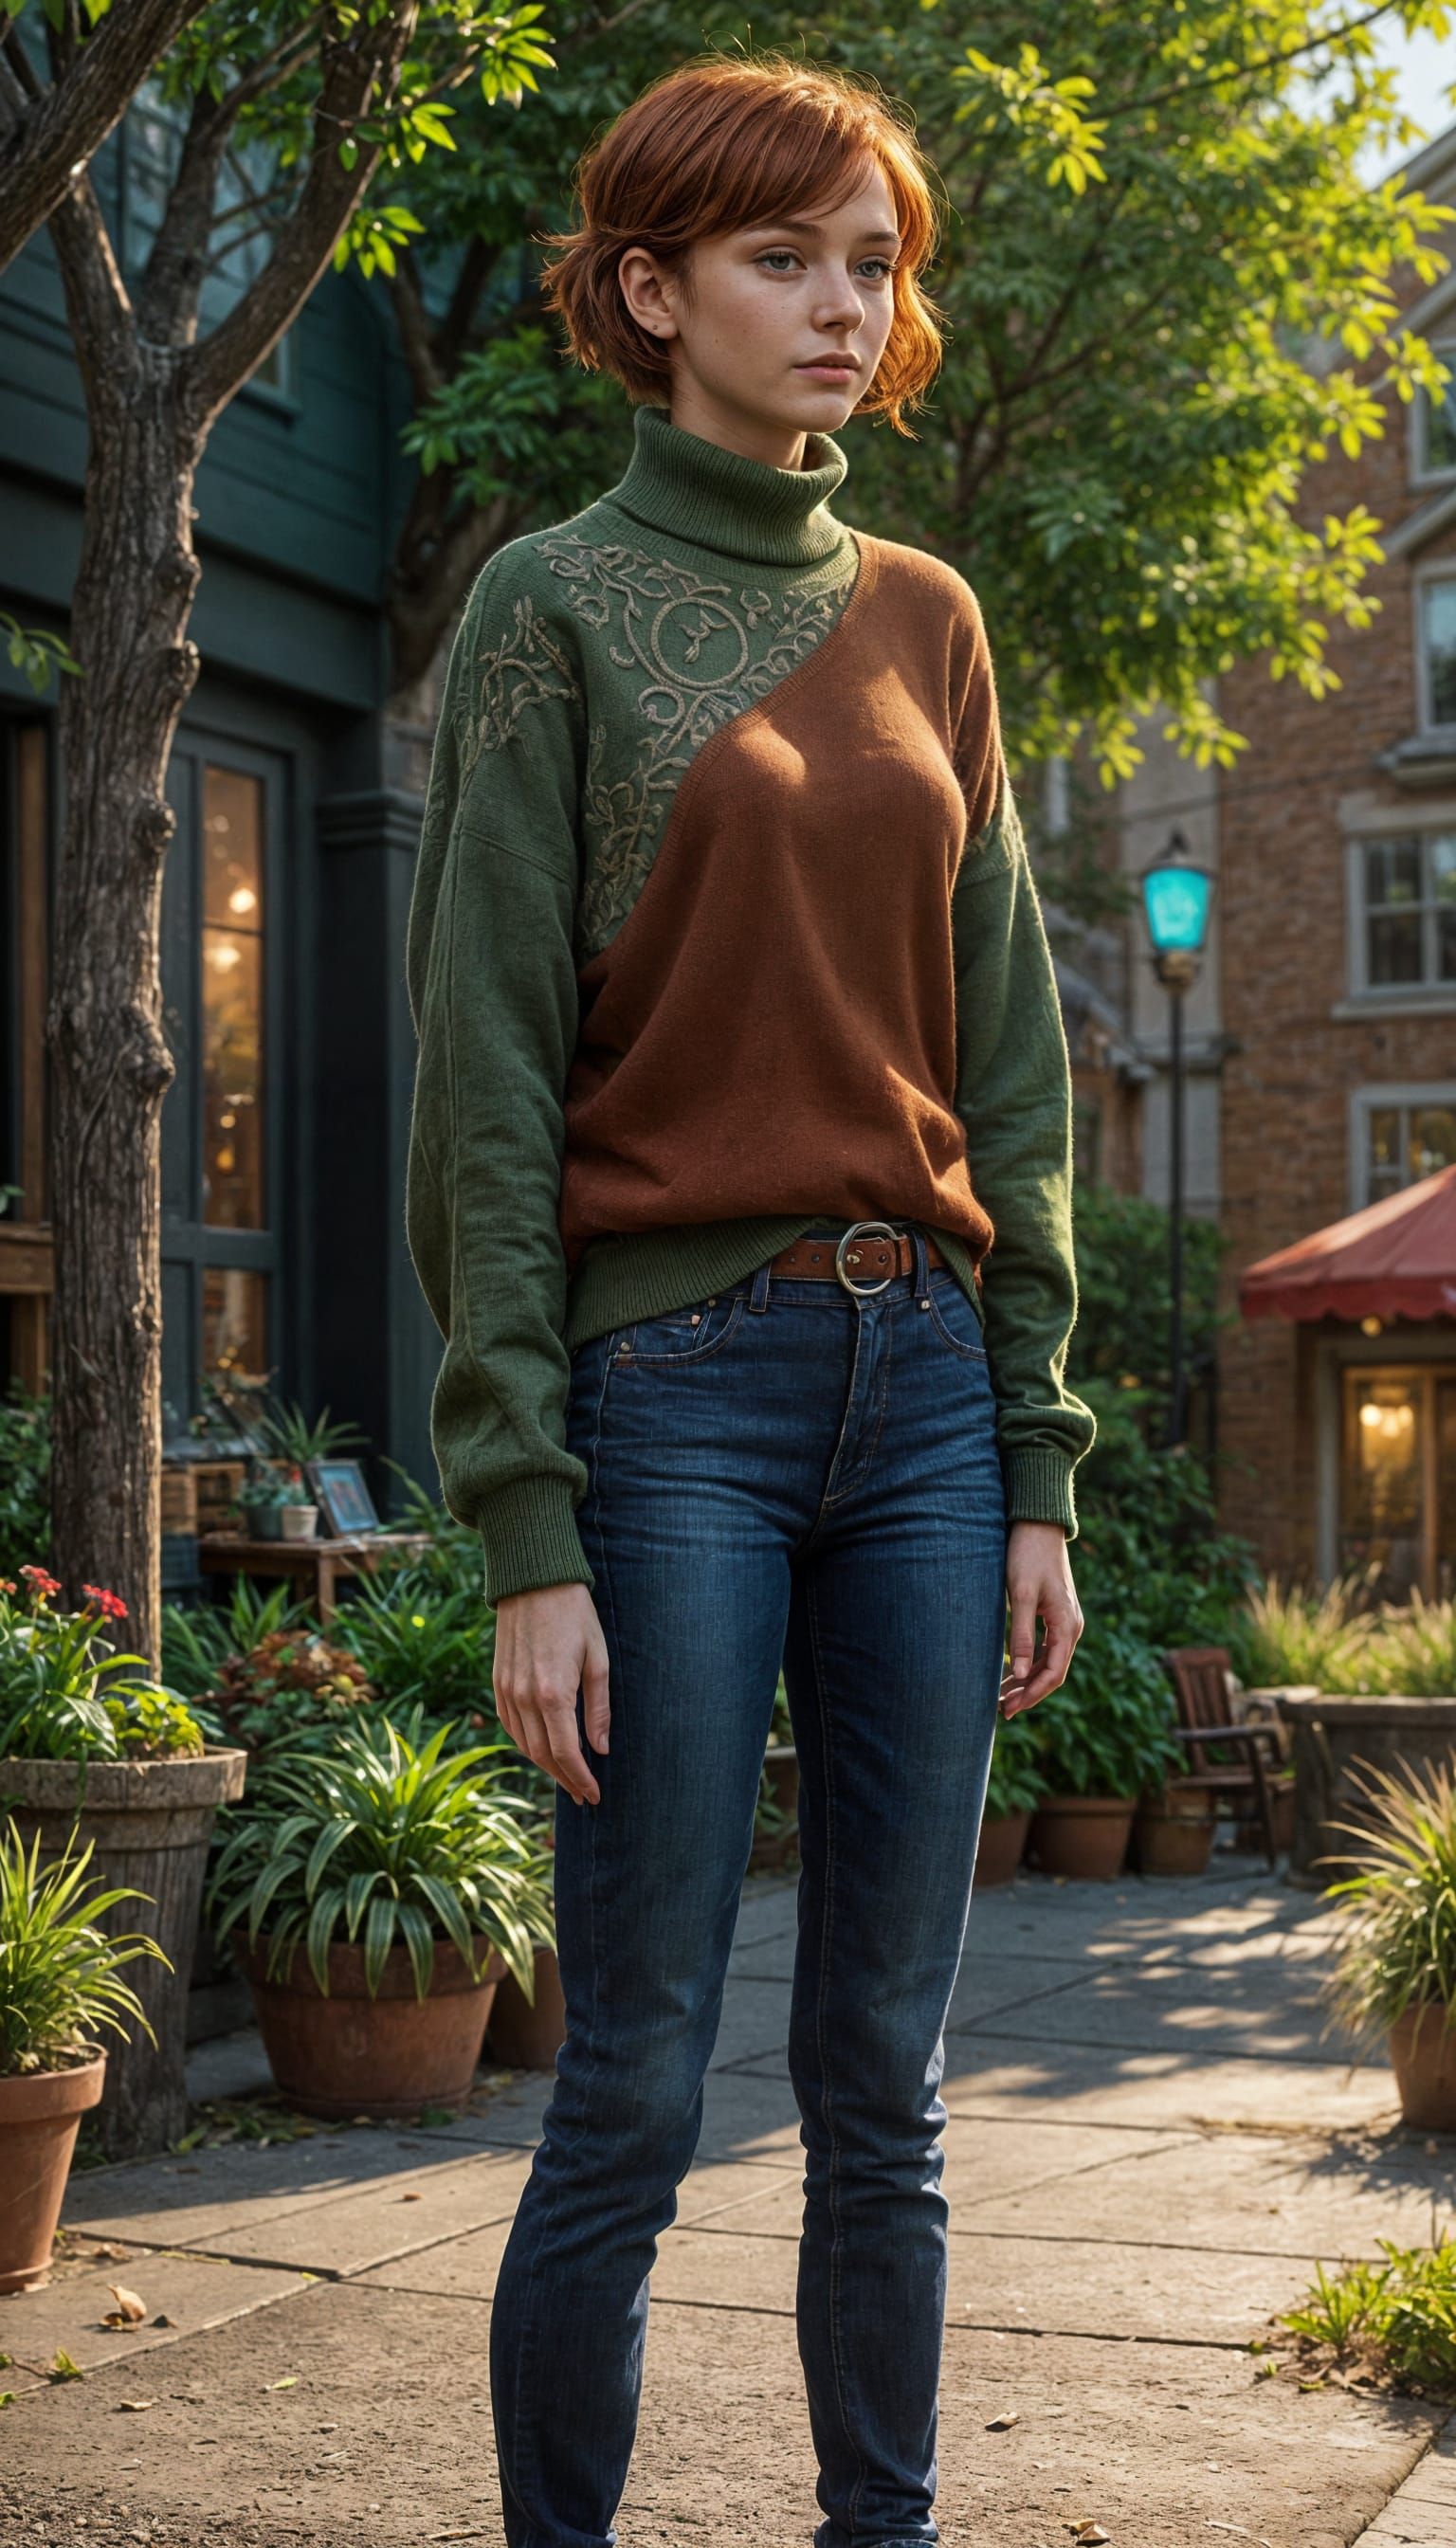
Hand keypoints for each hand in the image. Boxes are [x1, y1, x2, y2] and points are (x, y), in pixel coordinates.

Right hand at [492, 1582, 610, 1805]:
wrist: (533, 1580)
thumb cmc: (574, 1615)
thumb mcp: (598, 1659)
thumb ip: (598, 1708)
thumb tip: (600, 1749)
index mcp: (553, 1693)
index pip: (566, 1754)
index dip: (581, 1779)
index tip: (595, 1795)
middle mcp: (524, 1697)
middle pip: (543, 1755)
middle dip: (565, 1779)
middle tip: (584, 1794)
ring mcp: (506, 1690)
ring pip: (524, 1744)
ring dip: (545, 1765)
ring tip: (567, 1775)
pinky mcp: (498, 1681)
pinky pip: (509, 1724)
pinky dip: (526, 1743)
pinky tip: (542, 1747)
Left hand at [999, 1520, 1082, 1716]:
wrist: (1038, 1525)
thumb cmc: (1027, 1556)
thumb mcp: (1021, 1595)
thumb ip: (1022, 1634)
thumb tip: (1023, 1674)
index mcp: (1067, 1625)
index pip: (1054, 1674)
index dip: (1032, 1695)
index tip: (1009, 1708)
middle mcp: (1071, 1627)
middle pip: (1053, 1672)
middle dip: (1029, 1693)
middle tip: (1002, 1710)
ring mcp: (1064, 1621)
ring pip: (1048, 1662)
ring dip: (1028, 1681)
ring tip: (1002, 1697)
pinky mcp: (1054, 1615)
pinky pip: (1045, 1648)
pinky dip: (1029, 1663)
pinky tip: (1012, 1672)